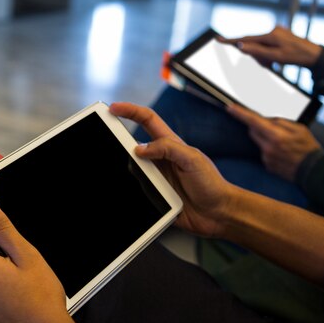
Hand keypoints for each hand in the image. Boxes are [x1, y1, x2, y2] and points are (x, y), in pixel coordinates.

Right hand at [110, 102, 238, 237]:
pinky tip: (125, 191)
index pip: (147, 121)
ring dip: (123, 170)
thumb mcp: (193, 160)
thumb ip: (168, 149)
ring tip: (117, 171)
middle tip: (104, 140)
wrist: (219, 214)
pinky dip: (128, 191)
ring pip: (130, 170)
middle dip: (117, 141)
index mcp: (170, 146)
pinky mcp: (154, 197)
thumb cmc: (212, 185)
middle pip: (132, 145)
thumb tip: (140, 148)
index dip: (130, 111)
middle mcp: (160, 160)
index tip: (113, 108)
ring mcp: (156, 179)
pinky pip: (135, 192)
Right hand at [220, 26, 321, 67]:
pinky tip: (276, 61)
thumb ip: (257, 51)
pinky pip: (268, 47)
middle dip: (256, 56)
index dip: (231, 41)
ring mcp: (277, 34)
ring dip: (263, 58)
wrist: (314, 56)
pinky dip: (268, 55)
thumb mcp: (275, 56)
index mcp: (270, 35)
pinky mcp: (280, 37)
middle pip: (254, 45)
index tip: (219, 39)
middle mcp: (273, 31)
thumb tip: (240, 47)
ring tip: (274, 64)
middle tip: (268, 65)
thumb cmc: (296, 57)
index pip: (246, 39)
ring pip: (261, 48)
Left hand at [227, 104, 321, 180]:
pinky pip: (264, 153)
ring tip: (283, 145)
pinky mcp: (267, 166)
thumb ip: (280, 122)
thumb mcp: (299, 129)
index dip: (240, 114)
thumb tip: (266, 120)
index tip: (230, 108)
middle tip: (273, 129)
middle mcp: (267, 148)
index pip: (253, 122)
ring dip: (266, 140)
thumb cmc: (308, 148)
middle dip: (259, 127)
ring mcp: (266, 158)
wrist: (313, 170)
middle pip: (253, 132)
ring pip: (259, 143)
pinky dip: (270, 150)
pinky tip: (283, 153)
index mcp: (276, 136)